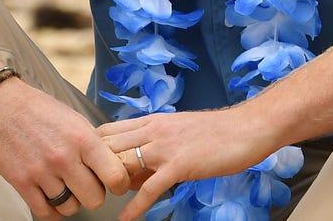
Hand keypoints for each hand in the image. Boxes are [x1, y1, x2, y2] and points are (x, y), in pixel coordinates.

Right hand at [0, 78, 132, 217]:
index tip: (113, 183)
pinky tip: (48, 195)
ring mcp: (41, 171)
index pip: (115, 176)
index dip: (118, 184)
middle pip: (94, 200)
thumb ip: (92, 144)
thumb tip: (111, 167)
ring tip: (62, 184)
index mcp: (82, 138)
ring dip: (68, 200)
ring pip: (70, 208)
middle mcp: (63, 156)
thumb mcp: (73, 118)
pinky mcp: (21, 181)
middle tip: (84, 183)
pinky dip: (50, 208)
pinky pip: (45, 212)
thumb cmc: (37, 108)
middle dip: (92, 194)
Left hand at [97, 104, 281, 219]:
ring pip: (123, 163)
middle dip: (95, 166)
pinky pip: (150, 188)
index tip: (88, 165)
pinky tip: (126, 217)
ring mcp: (164, 147)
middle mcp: (151, 131)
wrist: (245, 128)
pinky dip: (135, 206)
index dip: (93, 149)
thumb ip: (151, 148)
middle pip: (107, 146)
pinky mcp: (179, 165)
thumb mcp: (174, 133)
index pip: (106, 131)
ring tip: (105, 198)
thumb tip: (131, 173)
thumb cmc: (213, 133)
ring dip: (111, 183)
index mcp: (149, 121)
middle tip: (92, 185)